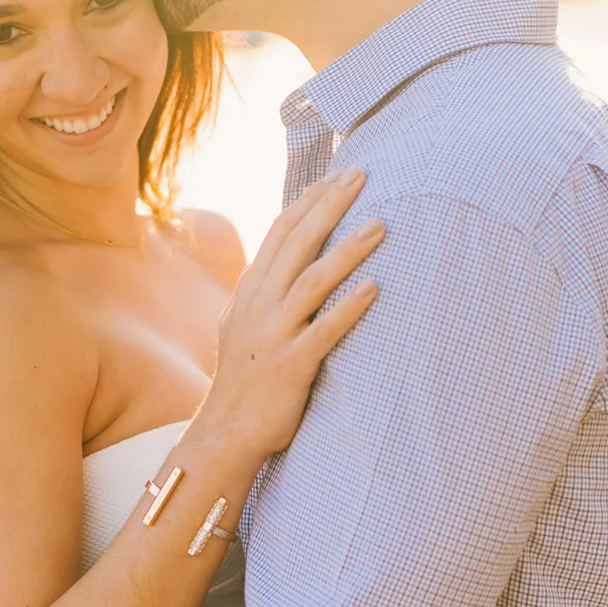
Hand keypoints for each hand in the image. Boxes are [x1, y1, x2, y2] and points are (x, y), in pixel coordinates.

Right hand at [206, 170, 384, 457]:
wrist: (226, 431)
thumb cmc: (247, 378)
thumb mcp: (245, 324)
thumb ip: (267, 291)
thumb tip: (291, 260)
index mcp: (250, 290)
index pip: (280, 232)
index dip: (309, 200)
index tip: (337, 175)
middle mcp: (258, 304)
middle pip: (297, 243)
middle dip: (330, 206)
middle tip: (362, 176)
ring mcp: (274, 333)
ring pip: (313, 280)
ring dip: (348, 250)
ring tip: (381, 225)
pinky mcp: (292, 364)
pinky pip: (325, 330)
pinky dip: (349, 306)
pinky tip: (375, 288)